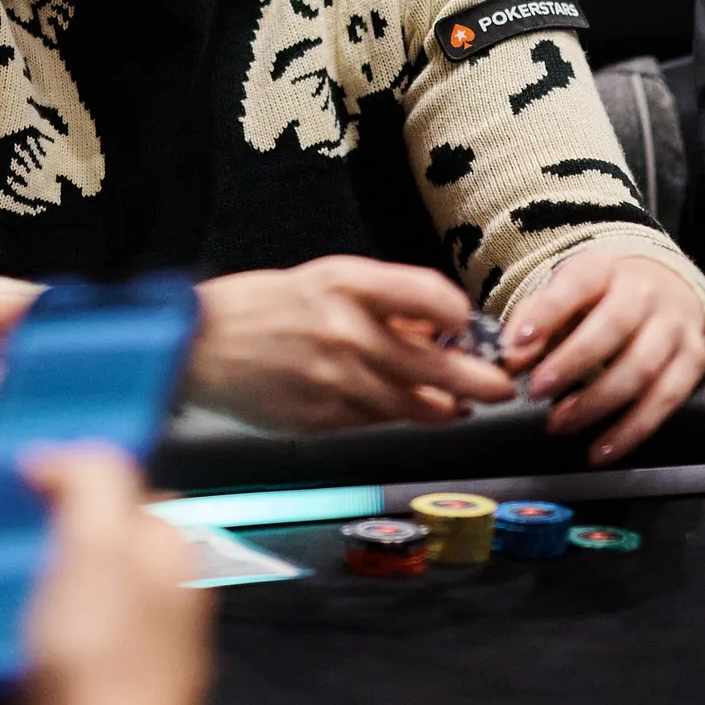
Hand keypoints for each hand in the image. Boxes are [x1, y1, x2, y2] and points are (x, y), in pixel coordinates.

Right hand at [0, 447, 206, 704]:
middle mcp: (135, 630)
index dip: (80, 482)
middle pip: (60, 578)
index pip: (130, 504)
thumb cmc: (111, 674)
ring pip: (13, 651)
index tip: (20, 473)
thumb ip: (87, 478)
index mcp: (164, 569)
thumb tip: (55, 458)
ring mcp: (91, 690)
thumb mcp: (103, 540)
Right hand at [190, 257, 515, 432]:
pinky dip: (396, 419)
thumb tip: (436, 330)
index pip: (430, 296)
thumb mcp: (324, 280)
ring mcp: (336, 382)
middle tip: (503, 387)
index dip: (461, 315)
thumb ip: (381, 302)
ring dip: (444, 409)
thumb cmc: (264, 306)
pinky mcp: (323, 420)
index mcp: (345, 283)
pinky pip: (376, 424)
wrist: (200, 345)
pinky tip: (404, 413)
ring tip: (458, 408)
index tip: (469, 324)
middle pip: (435, 366)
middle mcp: (346, 331)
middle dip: (479, 381)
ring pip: (413, 407)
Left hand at [504, 250, 704, 464]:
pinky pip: (665, 400)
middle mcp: (645, 292)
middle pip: (613, 327)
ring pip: (641, 368)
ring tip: (560, 424)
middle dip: (572, 362)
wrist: (668, 289)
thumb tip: (512, 358)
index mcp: (604, 268)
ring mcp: (674, 326)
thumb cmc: (602, 298)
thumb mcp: (565, 294)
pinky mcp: (694, 359)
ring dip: (597, 402)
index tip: (519, 343)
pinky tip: (602, 450)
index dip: (547, 313)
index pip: (576, 284)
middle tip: (538, 390)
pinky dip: (632, 431)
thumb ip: (533, 321)